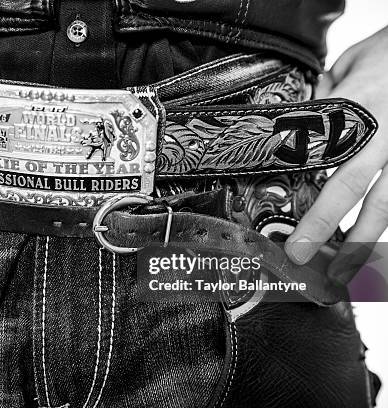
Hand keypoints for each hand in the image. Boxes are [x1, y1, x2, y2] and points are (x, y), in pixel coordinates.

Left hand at [285, 26, 387, 282]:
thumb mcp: (349, 63)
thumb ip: (323, 95)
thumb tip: (294, 121)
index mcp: (359, 107)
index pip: (318, 154)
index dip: (295, 178)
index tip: (278, 207)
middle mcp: (386, 132)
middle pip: (350, 184)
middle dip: (323, 224)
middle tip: (299, 255)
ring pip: (387, 203)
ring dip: (363, 241)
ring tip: (345, 272)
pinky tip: (376, 255)